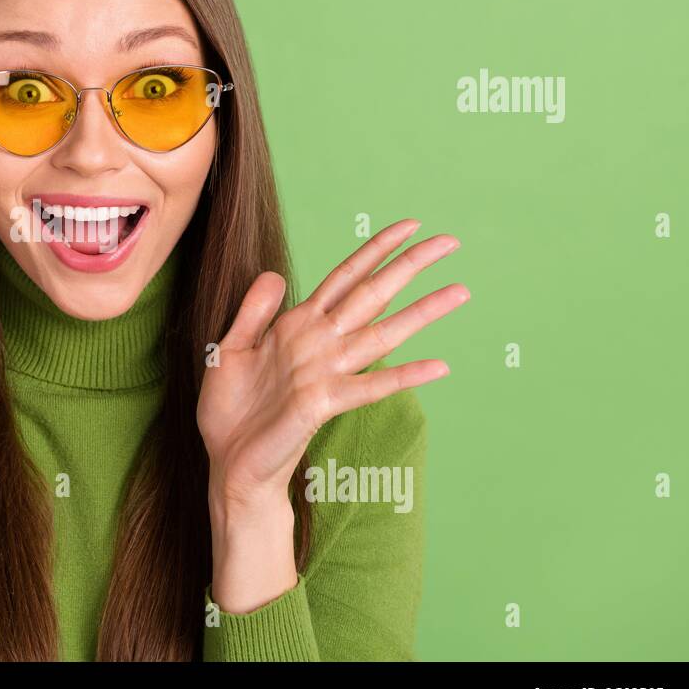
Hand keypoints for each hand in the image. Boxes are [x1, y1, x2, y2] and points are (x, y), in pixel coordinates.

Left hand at [198, 218, 467, 509]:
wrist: (228, 462)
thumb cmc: (230, 410)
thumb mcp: (229, 350)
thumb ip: (253, 312)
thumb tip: (276, 274)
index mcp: (297, 325)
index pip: (345, 278)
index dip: (374, 250)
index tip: (407, 226)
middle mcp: (320, 344)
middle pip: (372, 294)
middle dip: (409, 266)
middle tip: (450, 241)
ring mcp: (326, 372)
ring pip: (382, 333)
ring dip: (421, 312)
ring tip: (460, 291)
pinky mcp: (323, 403)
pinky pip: (370, 386)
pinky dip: (405, 376)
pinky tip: (438, 365)